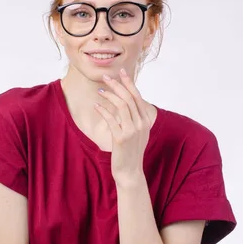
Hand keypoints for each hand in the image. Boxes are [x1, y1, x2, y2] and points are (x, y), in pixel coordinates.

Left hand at [94, 68, 151, 185]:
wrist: (130, 171)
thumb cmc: (131, 150)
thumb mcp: (138, 132)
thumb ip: (135, 117)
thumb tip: (126, 100)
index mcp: (146, 120)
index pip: (137, 96)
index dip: (129, 82)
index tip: (121, 72)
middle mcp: (141, 123)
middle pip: (129, 98)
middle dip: (117, 85)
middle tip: (106, 77)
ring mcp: (132, 131)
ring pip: (121, 105)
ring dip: (109, 95)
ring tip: (100, 90)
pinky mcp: (121, 138)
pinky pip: (111, 119)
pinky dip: (103, 110)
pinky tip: (96, 106)